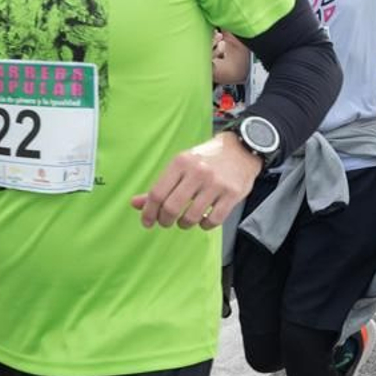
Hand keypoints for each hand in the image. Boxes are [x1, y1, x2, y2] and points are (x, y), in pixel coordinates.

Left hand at [131, 131, 261, 228]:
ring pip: (191, 217)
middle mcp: (198, 172)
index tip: (147, 222)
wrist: (241, 150)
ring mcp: (216, 184)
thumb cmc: (206, 160)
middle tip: (165, 222)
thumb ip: (160, 186)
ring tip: (184, 220)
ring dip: (184, 224)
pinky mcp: (232, 195)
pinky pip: (212, 220)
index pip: (157, 193)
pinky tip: (202, 220)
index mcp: (181, 163)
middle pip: (171, 207)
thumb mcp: (181, 166)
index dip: (149, 212)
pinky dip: (204, 225)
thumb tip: (135, 204)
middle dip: (165, 221)